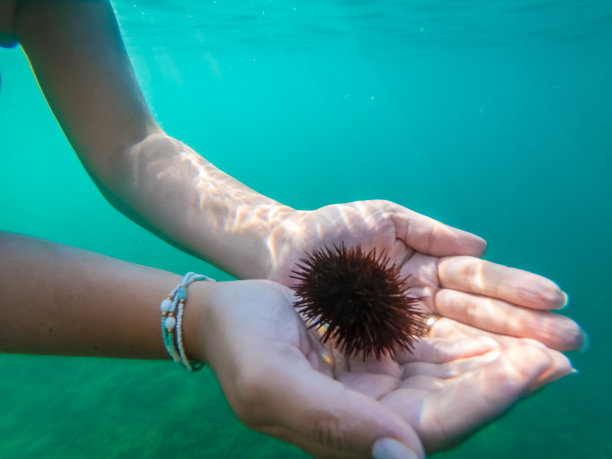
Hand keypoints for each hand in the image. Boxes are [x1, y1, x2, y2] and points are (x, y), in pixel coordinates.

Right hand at [195, 280, 572, 457]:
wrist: (227, 317)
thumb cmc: (243, 351)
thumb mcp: (275, 389)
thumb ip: (335, 426)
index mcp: (356, 432)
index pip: (436, 425)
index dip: (489, 399)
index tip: (539, 367)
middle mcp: (378, 413)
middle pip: (459, 400)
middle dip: (512, 375)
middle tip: (566, 347)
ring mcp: (382, 381)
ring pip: (455, 373)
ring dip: (501, 352)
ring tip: (550, 332)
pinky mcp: (382, 352)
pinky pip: (438, 346)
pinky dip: (472, 332)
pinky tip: (502, 316)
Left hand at [268, 200, 583, 351]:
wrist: (279, 251)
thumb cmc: (329, 230)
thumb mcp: (383, 218)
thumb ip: (429, 232)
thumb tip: (481, 245)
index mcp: (425, 270)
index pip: (477, 283)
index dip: (515, 292)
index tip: (555, 301)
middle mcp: (420, 304)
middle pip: (477, 317)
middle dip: (523, 328)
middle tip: (571, 341)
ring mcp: (401, 331)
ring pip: (459, 343)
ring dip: (503, 354)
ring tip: (548, 364)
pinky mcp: (378, 354)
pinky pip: (422, 365)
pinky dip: (459, 373)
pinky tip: (494, 379)